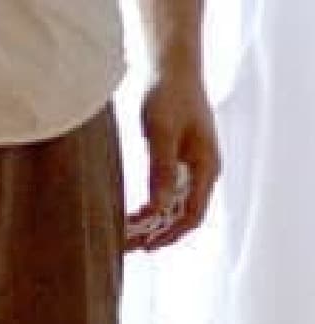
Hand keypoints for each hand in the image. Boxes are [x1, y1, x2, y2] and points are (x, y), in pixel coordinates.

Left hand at [125, 68, 220, 251]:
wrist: (171, 68)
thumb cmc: (169, 95)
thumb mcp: (162, 134)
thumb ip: (162, 171)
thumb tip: (158, 208)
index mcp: (206, 166)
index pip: (192, 215)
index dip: (169, 234)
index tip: (144, 246)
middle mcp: (203, 171)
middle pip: (183, 216)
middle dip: (158, 234)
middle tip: (127, 246)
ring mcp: (192, 168)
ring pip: (174, 208)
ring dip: (153, 225)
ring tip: (125, 236)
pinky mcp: (179, 163)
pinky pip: (168, 195)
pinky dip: (151, 209)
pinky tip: (131, 217)